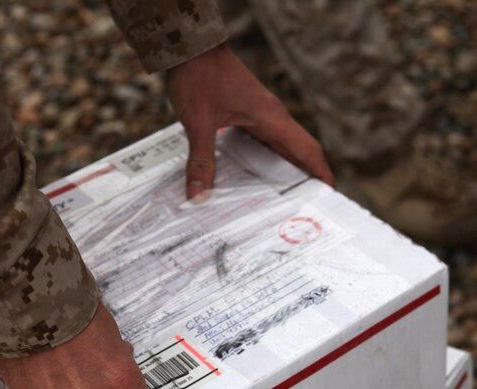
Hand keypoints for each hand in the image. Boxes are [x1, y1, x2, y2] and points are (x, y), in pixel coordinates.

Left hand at [166, 44, 334, 198]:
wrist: (191, 47)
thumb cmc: (200, 75)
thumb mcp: (199, 122)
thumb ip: (201, 160)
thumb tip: (199, 195)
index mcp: (271, 118)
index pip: (308, 150)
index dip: (321, 173)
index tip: (329, 194)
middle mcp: (271, 117)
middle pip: (297, 153)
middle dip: (304, 180)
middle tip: (305, 209)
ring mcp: (259, 115)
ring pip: (279, 149)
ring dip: (284, 172)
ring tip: (282, 203)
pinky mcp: (246, 114)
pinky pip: (261, 143)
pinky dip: (263, 162)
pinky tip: (252, 180)